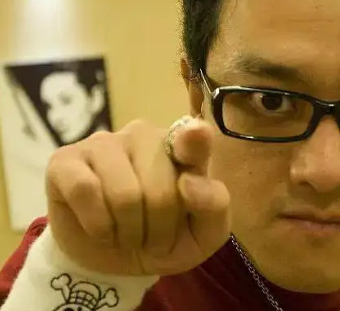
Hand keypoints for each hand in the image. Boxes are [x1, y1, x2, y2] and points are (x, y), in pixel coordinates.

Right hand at [45, 118, 230, 275]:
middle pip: (159, 188)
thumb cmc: (168, 239)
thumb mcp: (204, 235)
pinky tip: (101, 228)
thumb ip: (213, 205)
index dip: (194, 139)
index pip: (193, 138)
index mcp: (184, 148)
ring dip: (128, 231)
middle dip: (158, 228)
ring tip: (128, 233)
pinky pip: (85, 190)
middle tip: (153, 236)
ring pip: (124, 194)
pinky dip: (97, 224)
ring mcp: (103, 143)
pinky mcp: (65, 160)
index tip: (196, 135)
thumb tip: (189, 182)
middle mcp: (144, 136)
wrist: (116, 263)